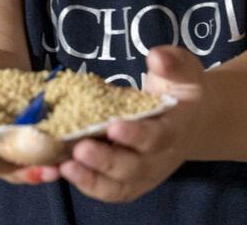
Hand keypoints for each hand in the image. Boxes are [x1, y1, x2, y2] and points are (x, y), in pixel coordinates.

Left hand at [59, 46, 205, 202]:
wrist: (187, 118)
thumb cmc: (178, 89)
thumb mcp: (181, 69)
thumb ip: (171, 62)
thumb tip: (156, 56)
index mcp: (176, 129)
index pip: (158, 137)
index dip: (136, 135)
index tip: (114, 126)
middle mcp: (161, 158)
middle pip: (134, 168)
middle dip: (106, 161)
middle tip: (80, 149)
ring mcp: (144, 175)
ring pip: (118, 186)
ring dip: (90, 179)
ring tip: (64, 166)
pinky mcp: (127, 182)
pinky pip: (106, 189)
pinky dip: (84, 183)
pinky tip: (59, 171)